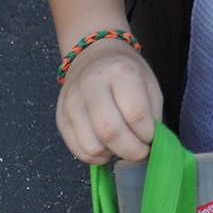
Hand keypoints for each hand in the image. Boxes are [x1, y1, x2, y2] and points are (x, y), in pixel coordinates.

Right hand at [56, 39, 163, 163]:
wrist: (93, 56)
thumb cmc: (126, 72)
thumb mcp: (148, 83)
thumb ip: (152, 113)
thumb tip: (150, 144)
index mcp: (119, 72)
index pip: (135, 113)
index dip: (147, 134)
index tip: (152, 137)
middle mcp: (91, 85)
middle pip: (111, 132)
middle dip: (131, 151)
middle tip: (141, 152)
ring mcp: (72, 103)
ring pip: (92, 146)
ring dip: (112, 154)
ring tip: (122, 146)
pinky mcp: (60, 118)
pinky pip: (78, 150)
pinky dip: (96, 157)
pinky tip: (106, 147)